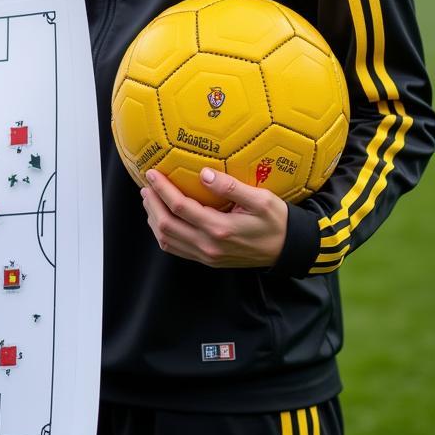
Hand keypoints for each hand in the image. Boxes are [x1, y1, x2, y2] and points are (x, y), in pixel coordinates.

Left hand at [140, 168, 287, 267]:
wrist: (288, 250)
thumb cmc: (277, 221)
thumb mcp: (261, 200)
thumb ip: (231, 187)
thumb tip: (204, 173)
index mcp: (220, 229)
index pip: (180, 207)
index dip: (162, 189)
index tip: (152, 173)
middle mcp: (209, 246)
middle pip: (166, 225)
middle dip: (152, 204)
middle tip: (146, 186)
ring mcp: (207, 256)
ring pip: (167, 240)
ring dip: (154, 218)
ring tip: (150, 199)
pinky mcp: (208, 260)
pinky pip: (176, 249)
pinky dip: (163, 233)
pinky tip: (162, 218)